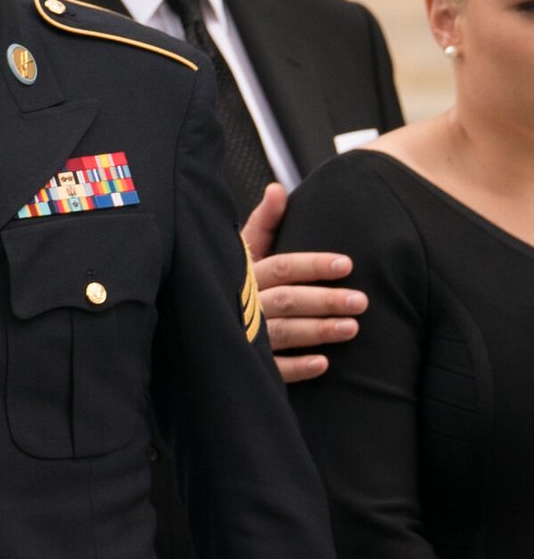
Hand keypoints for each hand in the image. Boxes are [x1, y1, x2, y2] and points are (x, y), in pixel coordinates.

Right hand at [242, 184, 366, 383]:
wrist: (196, 325)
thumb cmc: (232, 282)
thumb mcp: (243, 252)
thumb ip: (263, 222)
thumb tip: (277, 189)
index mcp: (246, 275)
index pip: (282, 267)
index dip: (314, 265)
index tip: (346, 265)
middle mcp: (244, 305)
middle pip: (288, 300)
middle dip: (325, 300)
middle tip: (361, 301)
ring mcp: (244, 336)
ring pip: (283, 332)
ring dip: (318, 331)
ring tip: (351, 328)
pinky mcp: (246, 364)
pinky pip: (272, 369)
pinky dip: (297, 368)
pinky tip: (322, 364)